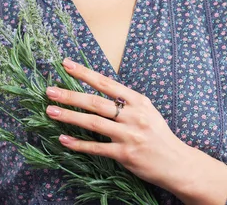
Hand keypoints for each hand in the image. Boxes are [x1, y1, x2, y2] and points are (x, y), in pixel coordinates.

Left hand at [44, 57, 191, 190]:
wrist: (177, 162)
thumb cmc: (158, 134)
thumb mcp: (147, 110)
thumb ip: (126, 101)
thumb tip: (101, 87)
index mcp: (138, 101)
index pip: (106, 83)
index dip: (85, 73)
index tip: (67, 64)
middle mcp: (133, 116)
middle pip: (96, 102)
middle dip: (70, 95)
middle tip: (50, 90)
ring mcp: (129, 135)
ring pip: (93, 123)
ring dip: (70, 116)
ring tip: (51, 111)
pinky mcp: (125, 155)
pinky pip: (97, 148)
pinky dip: (78, 144)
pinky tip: (63, 139)